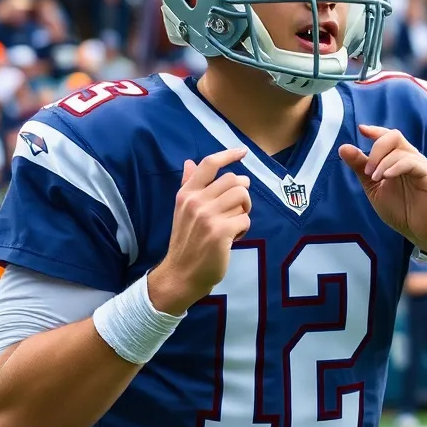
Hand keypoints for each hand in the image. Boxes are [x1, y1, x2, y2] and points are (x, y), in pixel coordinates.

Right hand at [147, 147, 251, 315]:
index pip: (209, 164)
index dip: (228, 154)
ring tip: (235, 223)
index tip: (243, 152)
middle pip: (234, 180)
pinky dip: (243, 228)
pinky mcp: (221, 231)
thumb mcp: (182, 211)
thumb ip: (188, 185)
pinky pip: (245, 218)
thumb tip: (189, 162)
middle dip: (242, 193)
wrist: (180, 274)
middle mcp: (196, 201)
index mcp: (186, 194)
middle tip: (238, 209)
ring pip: (242, 197)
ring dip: (244, 210)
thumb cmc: (185, 243)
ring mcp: (208, 216)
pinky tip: (233, 237)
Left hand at [339, 125, 426, 255]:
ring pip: (401, 150)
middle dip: (376, 148)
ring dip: (382, 162)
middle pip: (394, 136)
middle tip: (367, 170)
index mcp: (399, 159)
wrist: (420, 232)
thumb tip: (343, 148)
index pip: (389, 137)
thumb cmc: (401, 210)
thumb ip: (361, 168)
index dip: (375, 131)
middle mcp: (412, 158)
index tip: (361, 130)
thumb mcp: (374, 188)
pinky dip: (395, 166)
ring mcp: (422, 166)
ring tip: (375, 179)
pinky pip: (412, 163)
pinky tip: (386, 177)